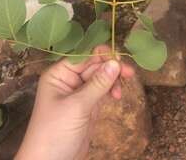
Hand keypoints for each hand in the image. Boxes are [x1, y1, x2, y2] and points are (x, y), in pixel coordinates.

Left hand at [15, 46, 133, 159]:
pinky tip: (117, 96)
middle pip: (94, 65)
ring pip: (100, 77)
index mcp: (59, 73)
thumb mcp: (77, 106)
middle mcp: (69, 79)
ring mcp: (79, 92)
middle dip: (111, 68)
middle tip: (129, 73)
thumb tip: (115, 62)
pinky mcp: (88, 105)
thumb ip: (98, 83)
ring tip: (121, 92)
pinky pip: (102, 90)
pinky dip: (111, 90)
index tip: (119, 58)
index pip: (83, 56)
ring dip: (113, 80)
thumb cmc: (56, 131)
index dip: (101, 54)